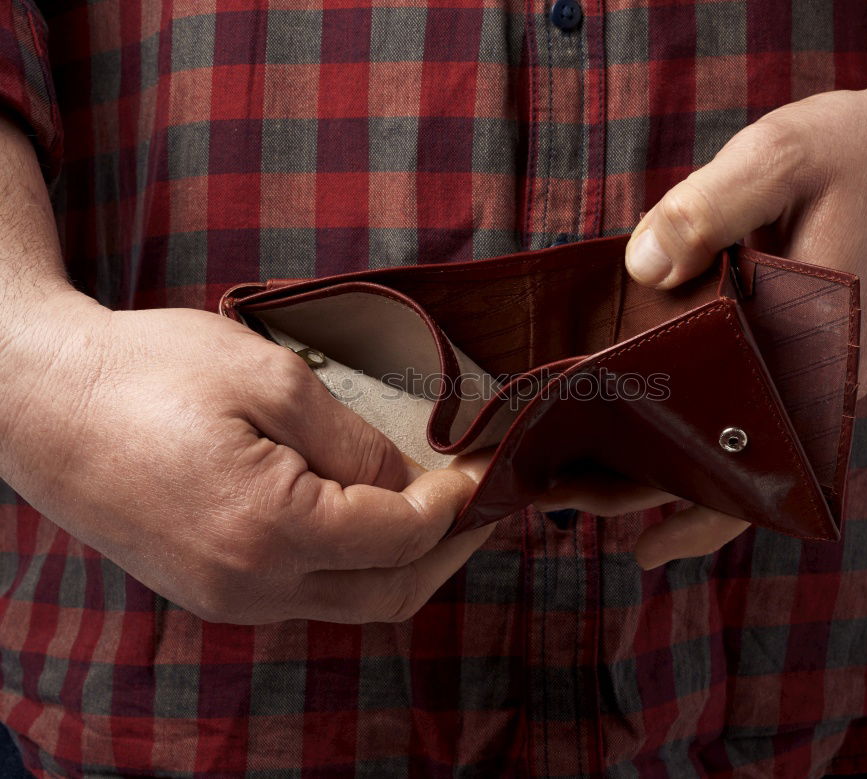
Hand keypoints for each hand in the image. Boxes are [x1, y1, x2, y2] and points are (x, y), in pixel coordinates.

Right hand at [0, 293, 492, 623]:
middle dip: (450, 550)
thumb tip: (411, 486)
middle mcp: (251, 586)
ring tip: (442, 513)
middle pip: (390, 593)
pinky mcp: (212, 591)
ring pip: (353, 602)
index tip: (487, 469)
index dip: (457, 504)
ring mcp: (228, 598)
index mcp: (271, 530)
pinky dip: (358, 566)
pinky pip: (309, 595)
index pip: (402, 536)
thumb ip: (355, 444)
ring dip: (408, 563)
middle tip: (486, 505)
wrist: (44, 402)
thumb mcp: (273, 381)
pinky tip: (373, 522)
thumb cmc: (152, 372)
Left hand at [621, 79, 866, 567]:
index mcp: (817, 349)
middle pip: (743, 471)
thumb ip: (709, 208)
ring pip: (751, 450)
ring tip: (596, 490)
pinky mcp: (815, 357)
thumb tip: (643, 268)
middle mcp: (825, 380)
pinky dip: (709, 434)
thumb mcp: (781, 156)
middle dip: (658, 497)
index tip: (622, 525)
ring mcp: (822, 374)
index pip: (751, 457)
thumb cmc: (864, 153)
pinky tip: (660, 438)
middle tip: (572, 501)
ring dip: (679, 476)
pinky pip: (759, 415)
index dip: (687, 499)